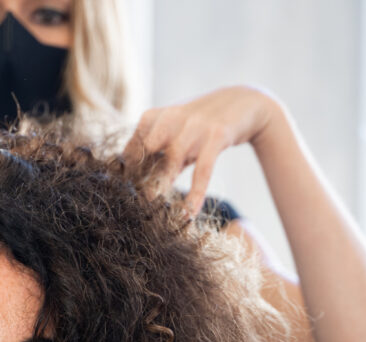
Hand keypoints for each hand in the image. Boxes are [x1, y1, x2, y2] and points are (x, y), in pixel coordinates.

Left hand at [122, 86, 279, 214]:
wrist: (244, 103)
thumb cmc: (202, 127)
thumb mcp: (176, 139)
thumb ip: (158, 160)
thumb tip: (139, 189)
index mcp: (155, 117)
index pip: (132, 146)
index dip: (126, 170)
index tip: (121, 192)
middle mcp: (172, 117)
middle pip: (148, 150)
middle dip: (139, 176)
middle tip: (133, 204)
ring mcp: (195, 125)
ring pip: (172, 158)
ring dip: (163, 186)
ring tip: (156, 213)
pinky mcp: (217, 135)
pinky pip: (203, 169)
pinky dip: (195, 193)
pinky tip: (189, 213)